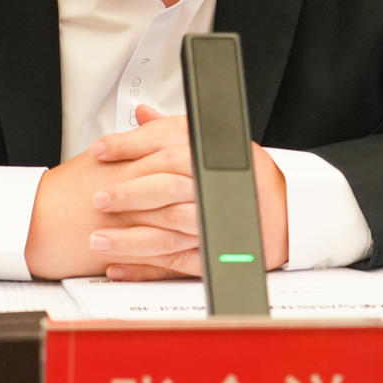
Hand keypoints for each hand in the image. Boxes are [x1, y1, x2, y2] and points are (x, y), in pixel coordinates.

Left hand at [23, 105, 286, 280]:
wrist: (284, 210)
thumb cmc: (247, 175)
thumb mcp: (213, 143)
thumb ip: (173, 130)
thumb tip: (143, 114)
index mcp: (206, 158)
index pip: (164, 146)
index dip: (127, 147)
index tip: (99, 151)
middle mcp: (209, 190)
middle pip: (166, 189)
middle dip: (129, 195)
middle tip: (99, 198)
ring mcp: (210, 225)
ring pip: (167, 232)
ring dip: (129, 239)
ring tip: (98, 240)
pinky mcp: (210, 255)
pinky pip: (174, 264)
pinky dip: (144, 268)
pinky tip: (118, 267)